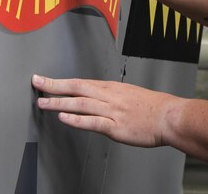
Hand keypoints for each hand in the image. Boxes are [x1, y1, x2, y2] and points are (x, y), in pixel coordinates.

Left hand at [33, 74, 180, 147]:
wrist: (170, 116)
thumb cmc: (154, 107)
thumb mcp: (130, 94)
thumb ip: (112, 97)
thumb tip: (97, 99)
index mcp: (112, 88)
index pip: (81, 82)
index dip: (61, 81)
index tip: (45, 80)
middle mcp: (110, 96)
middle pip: (77, 87)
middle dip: (54, 85)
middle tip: (37, 82)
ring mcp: (112, 111)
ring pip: (81, 103)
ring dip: (59, 102)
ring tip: (43, 103)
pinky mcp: (116, 126)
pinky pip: (92, 122)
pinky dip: (76, 119)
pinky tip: (64, 117)